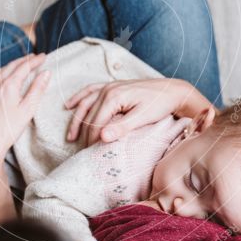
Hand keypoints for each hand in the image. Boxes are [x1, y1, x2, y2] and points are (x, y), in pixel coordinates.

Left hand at [0, 53, 50, 165]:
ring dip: (13, 65)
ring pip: (0, 70)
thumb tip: (46, 73)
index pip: (24, 67)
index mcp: (8, 85)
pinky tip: (4, 76)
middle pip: (12, 65)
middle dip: (24, 60)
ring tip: (22, 64)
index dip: (35, 61)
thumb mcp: (28, 110)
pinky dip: (1, 73)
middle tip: (35, 57)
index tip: (44, 56)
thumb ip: (37, 89)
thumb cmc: (8, 130)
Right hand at [65, 78, 212, 146]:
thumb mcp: (143, 117)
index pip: (96, 123)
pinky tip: (68, 106)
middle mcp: (107, 89)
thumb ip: (122, 127)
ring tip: (71, 137)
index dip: (92, 140)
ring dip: (76, 120)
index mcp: (114, 96)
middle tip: (82, 153)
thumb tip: (102, 137)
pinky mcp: (111, 86)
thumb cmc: (160, 104)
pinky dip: (78, 98)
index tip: (91, 154)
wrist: (172, 91)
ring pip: (85, 104)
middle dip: (84, 134)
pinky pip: (89, 90)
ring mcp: (108, 86)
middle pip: (89, 115)